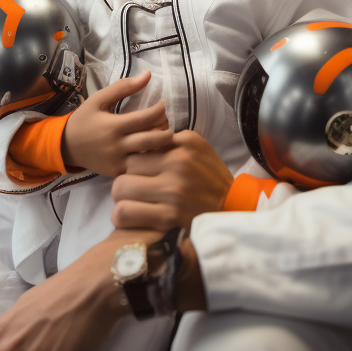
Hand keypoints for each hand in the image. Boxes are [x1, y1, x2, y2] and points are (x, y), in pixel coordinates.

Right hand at [61, 71, 172, 176]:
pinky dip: (151, 158)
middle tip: (167, 121)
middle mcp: (118, 146)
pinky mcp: (118, 173)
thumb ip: (123, 87)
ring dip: (161, 145)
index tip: (162, 105)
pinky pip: (141, 167)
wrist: (65, 146)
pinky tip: (154, 150)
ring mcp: (119, 162)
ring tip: (164, 135)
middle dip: (166, 129)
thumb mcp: (98, 99)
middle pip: (152, 139)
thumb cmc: (84, 120)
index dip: (160, 110)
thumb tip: (148, 74)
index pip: (146, 118)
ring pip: (150, 156)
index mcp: (113, 126)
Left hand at [110, 131, 233, 230]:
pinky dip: (122, 215)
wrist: (231, 206)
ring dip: (122, 196)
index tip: (141, 168)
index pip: (139, 145)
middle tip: (136, 185)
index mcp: (183, 145)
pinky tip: (131, 214)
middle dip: (127, 176)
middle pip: (126, 166)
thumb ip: (168, 139)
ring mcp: (172, 192)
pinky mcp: (168, 217)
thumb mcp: (196, 146)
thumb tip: (139, 134)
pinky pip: (125, 212)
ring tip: (132, 199)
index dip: (135, 158)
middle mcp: (178, 165)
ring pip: (120, 188)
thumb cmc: (208, 175)